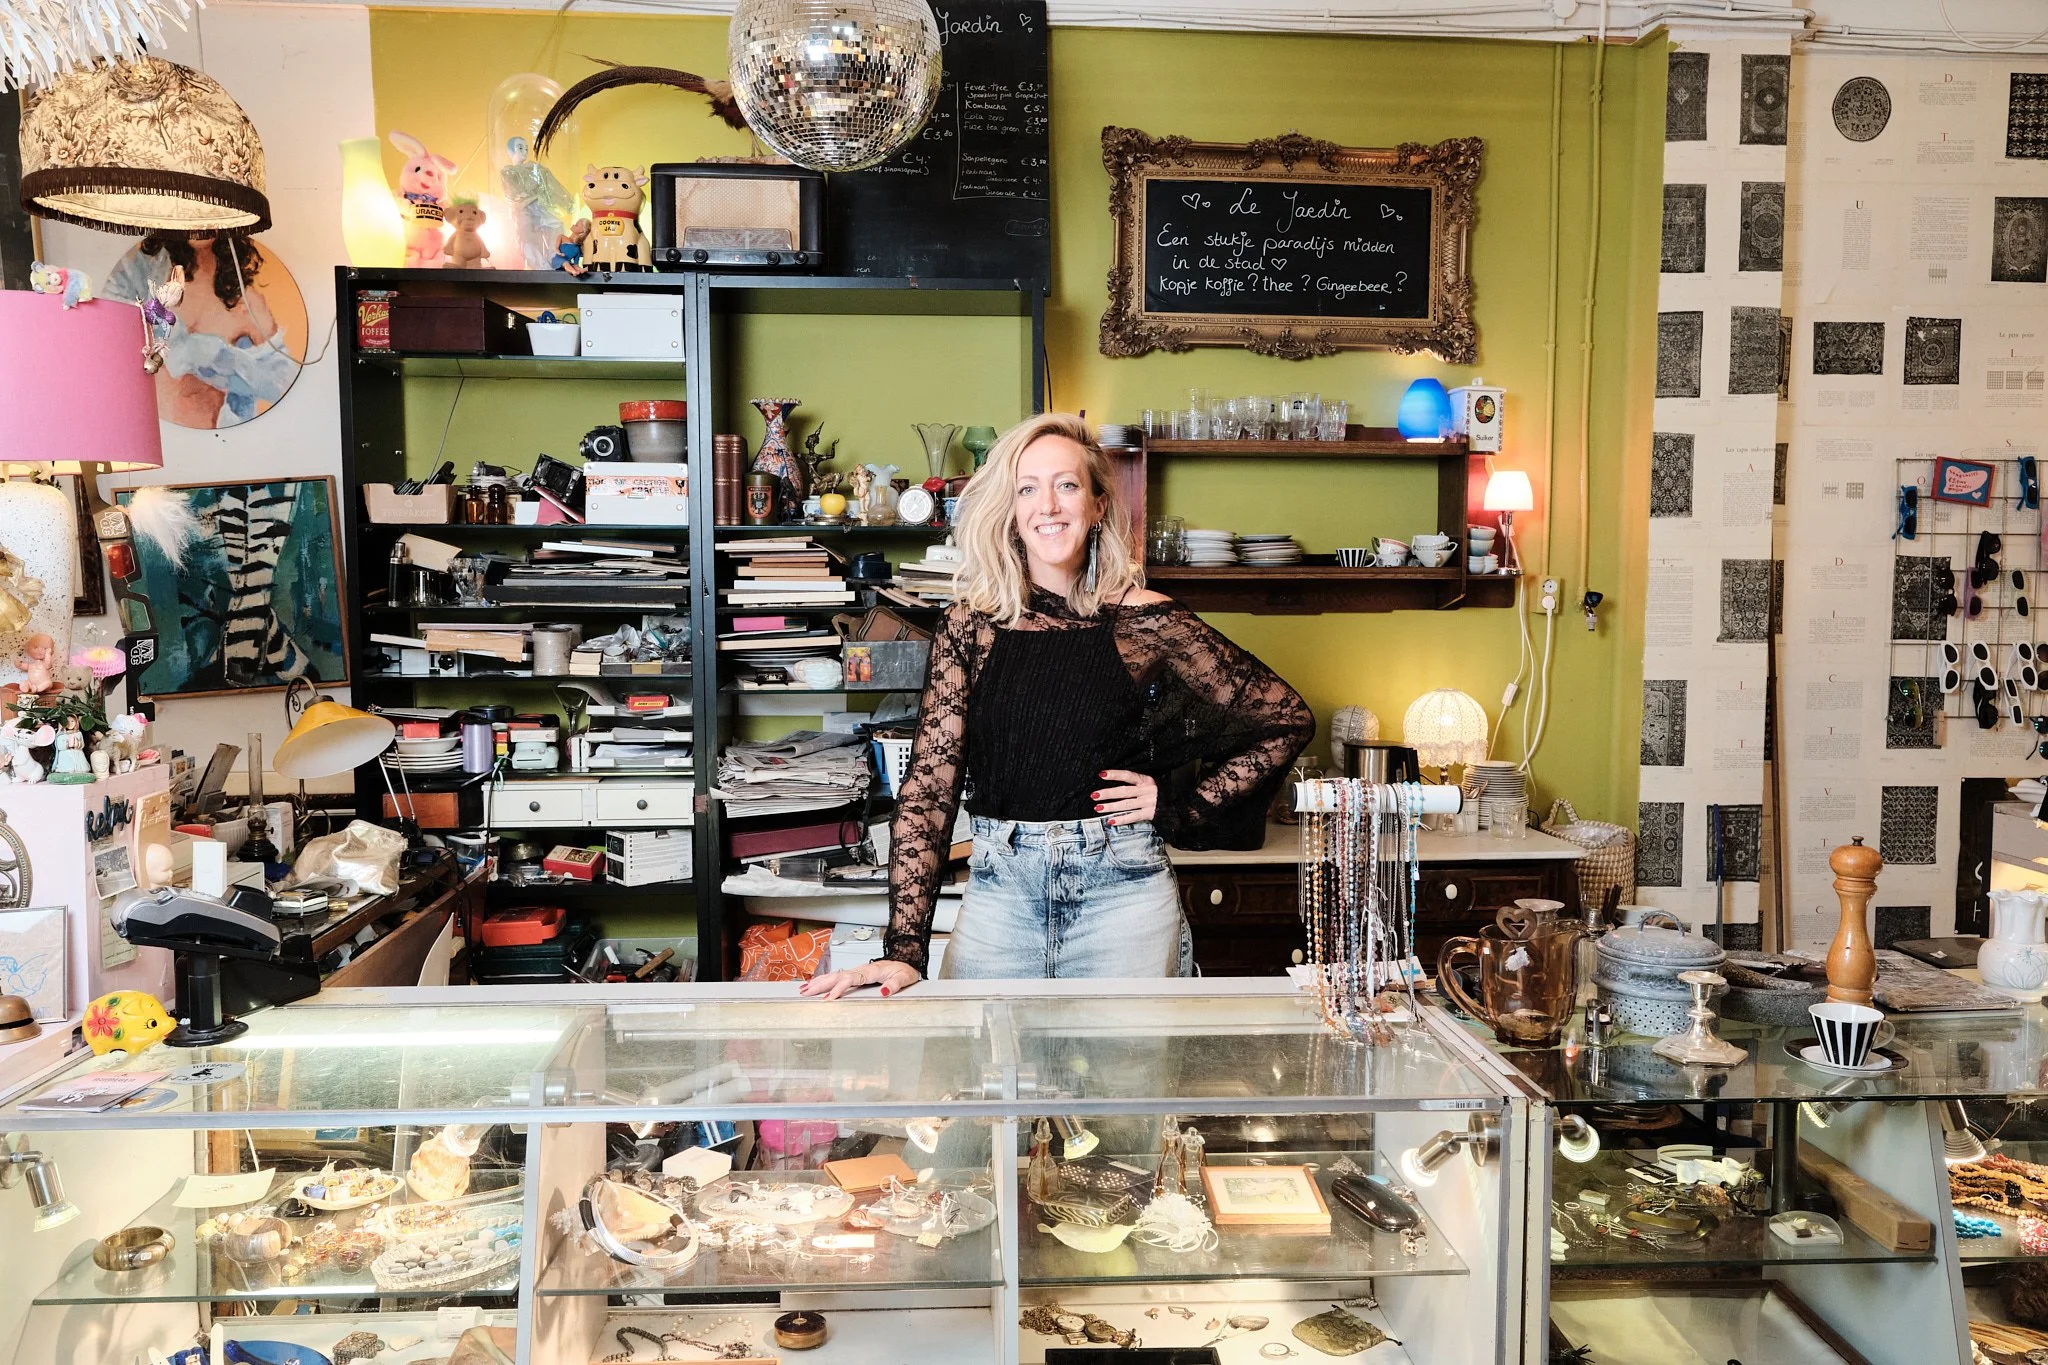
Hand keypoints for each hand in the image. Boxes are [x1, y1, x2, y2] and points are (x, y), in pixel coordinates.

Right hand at [799, 957, 921, 999]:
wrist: (906, 959)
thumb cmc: (904, 970)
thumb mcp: (903, 978)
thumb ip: (894, 985)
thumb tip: (884, 992)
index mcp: (870, 971)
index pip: (850, 979)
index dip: (839, 989)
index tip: (829, 999)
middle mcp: (860, 969)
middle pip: (836, 976)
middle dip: (820, 985)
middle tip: (805, 993)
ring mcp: (856, 970)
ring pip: (834, 975)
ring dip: (819, 982)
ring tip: (804, 989)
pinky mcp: (855, 973)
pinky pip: (837, 976)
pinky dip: (824, 979)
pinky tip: (814, 984)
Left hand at [1093, 769, 1157, 824]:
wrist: (1175, 804)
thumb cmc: (1158, 791)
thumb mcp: (1149, 783)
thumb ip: (1135, 782)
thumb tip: (1112, 779)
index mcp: (1146, 780)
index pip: (1128, 776)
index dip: (1115, 774)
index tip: (1102, 774)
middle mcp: (1147, 791)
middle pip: (1124, 791)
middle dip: (1108, 793)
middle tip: (1094, 795)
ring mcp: (1148, 803)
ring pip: (1126, 805)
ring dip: (1111, 807)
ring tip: (1098, 808)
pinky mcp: (1149, 814)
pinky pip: (1133, 817)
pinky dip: (1122, 819)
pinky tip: (1111, 820)